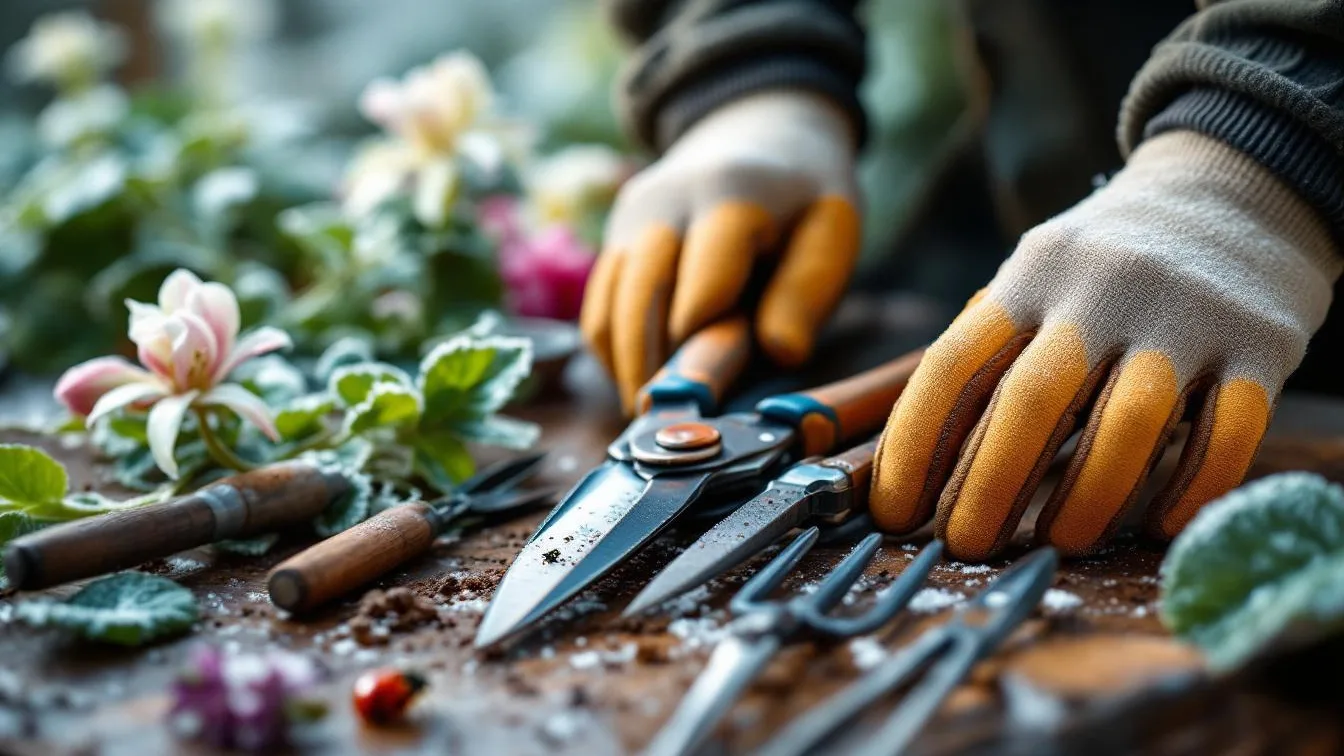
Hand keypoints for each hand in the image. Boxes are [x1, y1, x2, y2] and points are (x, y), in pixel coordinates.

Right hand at [580, 91, 860, 410]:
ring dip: (628, 370)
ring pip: (607, 311)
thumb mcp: (832, 230)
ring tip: (658, 411)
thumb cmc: (802, 195)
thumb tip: (779, 353)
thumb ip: (808, 291)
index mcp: (730, 195)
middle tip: (675, 424)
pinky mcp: (614, 237)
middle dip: (655, 370)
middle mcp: (665, 202)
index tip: (712, 393)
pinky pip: (598, 309)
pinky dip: (615, 353)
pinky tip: (644, 379)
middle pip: (641, 302)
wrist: (754, 129)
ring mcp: (630, 219)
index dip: (704, 344)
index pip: (701, 284)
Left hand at [869, 131, 1340, 559]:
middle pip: (1033, 400)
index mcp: (1032, 273)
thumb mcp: (1036, 275)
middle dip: (988, 487)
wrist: (1236, 188)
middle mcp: (1103, 286)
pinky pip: (1226, 433)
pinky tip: (1156, 525)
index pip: (953, 365)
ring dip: (1085, 500)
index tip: (892, 511)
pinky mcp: (1261, 341)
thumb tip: (912, 459)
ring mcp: (1187, 312)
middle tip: (966, 546)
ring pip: (1130, 425)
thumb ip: (989, 349)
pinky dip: (1189, 491)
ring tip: (1058, 543)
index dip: (913, 446)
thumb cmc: (1106, 262)